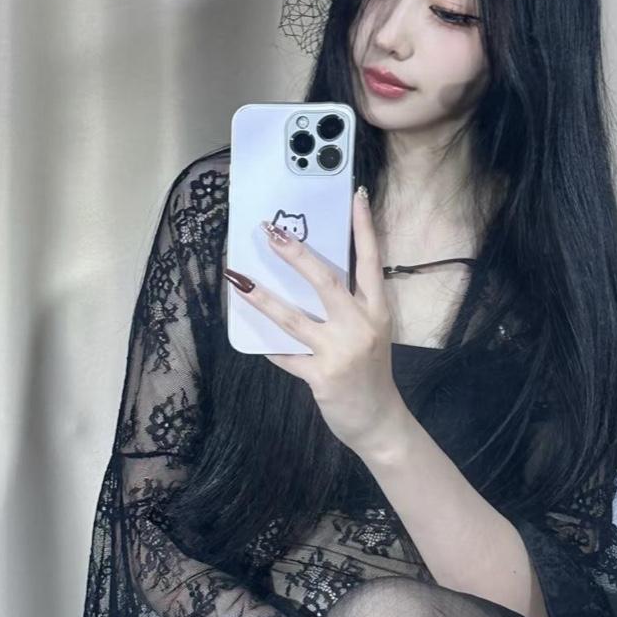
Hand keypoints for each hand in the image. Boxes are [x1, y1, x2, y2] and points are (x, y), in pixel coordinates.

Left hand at [226, 188, 402, 455]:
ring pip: (294, 317)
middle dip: (296, 253)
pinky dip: (269, 348)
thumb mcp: (370, 333)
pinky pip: (286, 356)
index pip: (371, 260)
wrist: (379, 421)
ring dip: (262, 297)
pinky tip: (254, 340)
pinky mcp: (322, 375)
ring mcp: (340, 351)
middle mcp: (361, 326)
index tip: (356, 195)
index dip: (364, 227)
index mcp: (377, 311)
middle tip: (271, 231)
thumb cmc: (370, 373)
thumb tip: (309, 277)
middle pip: (326, 280)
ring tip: (237, 279)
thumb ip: (348, 308)